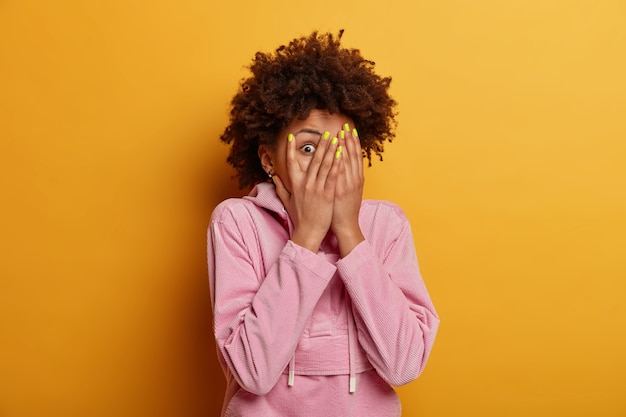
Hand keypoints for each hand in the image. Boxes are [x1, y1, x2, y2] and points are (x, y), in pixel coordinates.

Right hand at [274, 131, 341, 252]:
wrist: (309, 232)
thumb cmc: (300, 217)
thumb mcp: (288, 201)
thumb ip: (280, 188)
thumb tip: (274, 177)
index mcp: (295, 184)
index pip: (291, 163)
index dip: (291, 149)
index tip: (291, 136)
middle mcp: (305, 184)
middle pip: (313, 160)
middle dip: (320, 145)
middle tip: (325, 132)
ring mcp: (316, 189)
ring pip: (324, 165)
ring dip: (330, 150)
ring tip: (335, 138)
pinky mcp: (327, 194)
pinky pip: (332, 176)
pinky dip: (336, 164)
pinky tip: (341, 154)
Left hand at [331, 124, 364, 256]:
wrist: (346, 226)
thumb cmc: (344, 210)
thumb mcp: (349, 192)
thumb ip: (347, 179)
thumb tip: (343, 167)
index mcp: (357, 179)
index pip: (356, 156)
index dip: (354, 142)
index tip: (350, 130)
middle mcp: (354, 180)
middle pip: (353, 155)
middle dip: (349, 139)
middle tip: (346, 125)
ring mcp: (348, 184)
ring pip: (348, 161)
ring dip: (345, 146)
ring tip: (341, 132)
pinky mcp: (340, 190)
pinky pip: (340, 172)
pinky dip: (340, 160)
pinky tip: (337, 150)